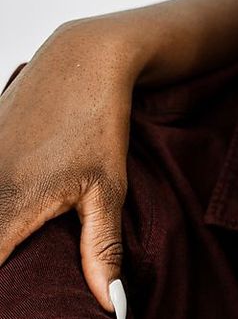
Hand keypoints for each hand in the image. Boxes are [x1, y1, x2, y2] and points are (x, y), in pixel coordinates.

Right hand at [0, 21, 132, 314]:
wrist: (81, 59)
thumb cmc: (97, 122)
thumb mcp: (107, 188)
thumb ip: (101, 248)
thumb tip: (110, 302)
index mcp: (8, 206)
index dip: (3, 290)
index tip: (17, 302)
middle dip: (4, 260)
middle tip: (24, 272)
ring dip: (2, 232)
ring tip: (23, 238)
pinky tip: (16, 209)